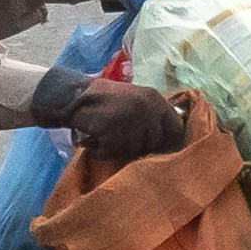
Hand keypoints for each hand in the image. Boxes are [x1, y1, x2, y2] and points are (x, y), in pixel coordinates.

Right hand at [64, 82, 192, 163]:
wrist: (74, 96)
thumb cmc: (105, 100)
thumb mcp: (136, 99)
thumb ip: (153, 115)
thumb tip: (169, 139)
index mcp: (154, 99)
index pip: (176, 128)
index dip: (168, 140)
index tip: (160, 147)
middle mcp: (147, 109)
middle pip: (155, 142)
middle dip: (140, 145)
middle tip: (121, 137)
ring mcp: (131, 121)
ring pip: (134, 150)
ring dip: (119, 148)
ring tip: (106, 135)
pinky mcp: (113, 133)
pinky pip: (113, 153)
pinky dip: (102, 151)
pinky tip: (96, 139)